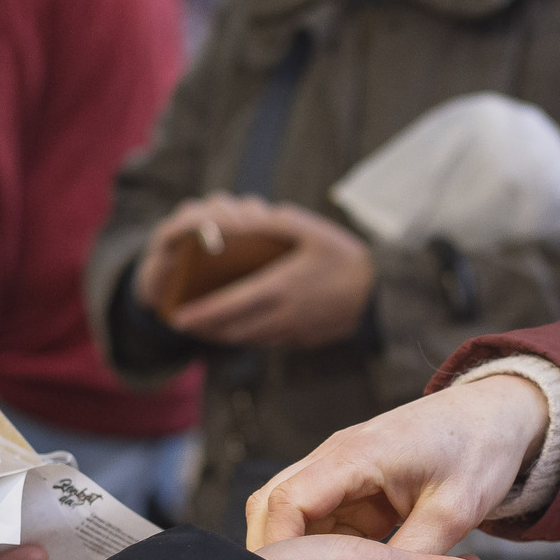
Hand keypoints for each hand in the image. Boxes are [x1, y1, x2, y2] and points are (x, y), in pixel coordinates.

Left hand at [152, 195, 375, 350]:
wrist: (379, 293)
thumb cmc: (344, 257)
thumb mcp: (310, 231)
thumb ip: (274, 224)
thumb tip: (243, 218)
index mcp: (280, 287)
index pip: (231, 305)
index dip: (203, 313)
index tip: (179, 316)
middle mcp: (282, 314)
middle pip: (233, 329)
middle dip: (205, 328)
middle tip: (182, 323)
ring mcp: (292, 330)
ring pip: (248, 338)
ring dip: (223, 335)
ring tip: (203, 328)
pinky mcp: (302, 337)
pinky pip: (266, 341)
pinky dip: (246, 337)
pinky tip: (237, 329)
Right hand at [247, 374, 550, 554]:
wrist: (492, 417)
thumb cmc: (477, 451)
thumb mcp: (454, 510)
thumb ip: (424, 559)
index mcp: (356, 455)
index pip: (290, 499)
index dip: (281, 548)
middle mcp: (335, 458)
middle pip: (274, 505)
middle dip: (279, 555)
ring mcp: (338, 471)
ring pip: (292, 515)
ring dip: (300, 555)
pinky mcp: (348, 486)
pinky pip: (319, 522)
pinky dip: (322, 552)